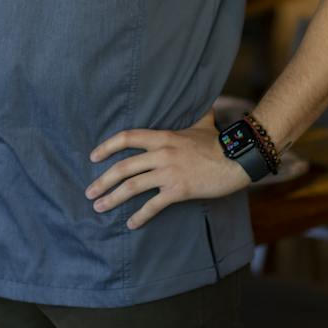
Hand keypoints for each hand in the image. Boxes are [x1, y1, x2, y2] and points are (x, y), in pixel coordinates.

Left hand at [86, 110, 244, 230]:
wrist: (238, 159)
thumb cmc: (220, 143)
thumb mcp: (204, 124)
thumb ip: (197, 115)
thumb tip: (205, 103)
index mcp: (163, 137)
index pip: (127, 137)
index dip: (107, 146)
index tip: (93, 157)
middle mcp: (162, 153)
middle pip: (123, 167)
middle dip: (103, 180)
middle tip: (89, 191)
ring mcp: (169, 172)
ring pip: (132, 186)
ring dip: (113, 198)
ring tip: (99, 207)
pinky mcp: (179, 190)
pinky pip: (153, 205)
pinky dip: (140, 216)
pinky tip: (131, 224)